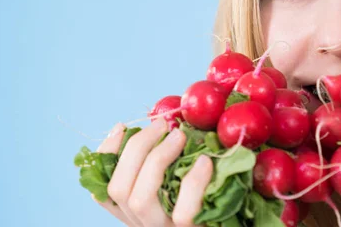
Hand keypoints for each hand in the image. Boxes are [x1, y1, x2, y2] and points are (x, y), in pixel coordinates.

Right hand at [93, 118, 212, 226]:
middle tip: (162, 124)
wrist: (237, 221)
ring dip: (157, 158)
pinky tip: (205, 161)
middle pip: (118, 188)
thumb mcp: (180, 179)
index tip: (122, 127)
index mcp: (135, 212)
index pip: (103, 189)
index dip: (106, 156)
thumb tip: (164, 124)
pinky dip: (193, 182)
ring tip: (180, 136)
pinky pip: (183, 212)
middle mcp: (143, 223)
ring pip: (140, 200)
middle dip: (136, 148)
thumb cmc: (211, 196)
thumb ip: (167, 160)